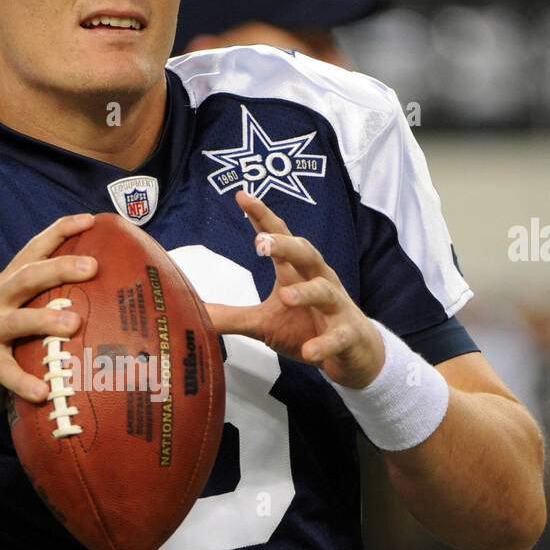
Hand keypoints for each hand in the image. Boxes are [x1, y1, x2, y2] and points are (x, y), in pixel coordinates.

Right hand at [0, 213, 96, 424]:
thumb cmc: (3, 344)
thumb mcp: (22, 315)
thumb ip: (51, 303)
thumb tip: (108, 299)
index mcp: (10, 284)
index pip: (34, 248)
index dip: (61, 230)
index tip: (92, 220)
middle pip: (27, 276)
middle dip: (59, 268)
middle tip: (92, 267)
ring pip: (17, 320)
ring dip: (45, 320)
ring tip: (74, 324)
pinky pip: (6, 371)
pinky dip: (24, 381)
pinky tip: (43, 391)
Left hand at [204, 192, 384, 389]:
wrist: (353, 353)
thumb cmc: (307, 326)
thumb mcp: (264, 324)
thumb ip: (232, 317)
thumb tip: (195, 313)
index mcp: (297, 273)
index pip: (279, 238)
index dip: (262, 217)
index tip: (242, 197)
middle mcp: (319, 281)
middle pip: (306, 254)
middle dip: (285, 245)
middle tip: (260, 240)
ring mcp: (336, 308)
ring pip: (325, 291)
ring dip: (306, 293)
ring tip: (284, 296)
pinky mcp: (348, 335)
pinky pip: (338, 337)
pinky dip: (324, 344)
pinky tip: (310, 351)